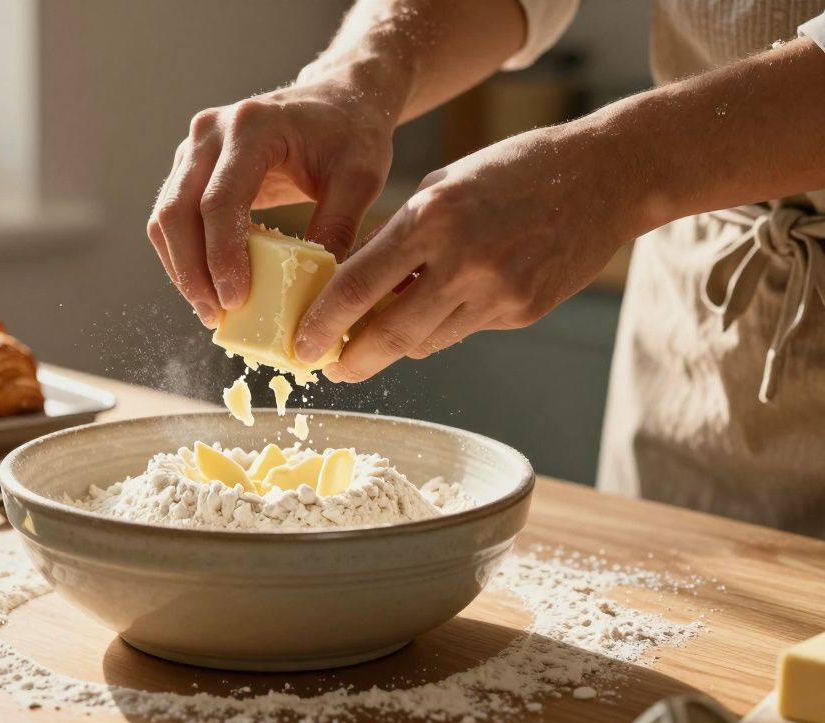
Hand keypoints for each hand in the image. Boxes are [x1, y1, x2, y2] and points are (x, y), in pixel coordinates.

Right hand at [147, 74, 400, 326]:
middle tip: (216, 316)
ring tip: (211, 310)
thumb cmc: (352, 133)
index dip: (221, 256)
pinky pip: (173, 219)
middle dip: (192, 272)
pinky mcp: (190, 167)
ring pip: (166, 219)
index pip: (219, 200)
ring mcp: (194, 148)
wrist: (337, 98)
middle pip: (177, 211)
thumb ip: (338, 228)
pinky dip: (184, 257)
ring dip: (182, 269)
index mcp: (251, 127)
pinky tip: (208, 288)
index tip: (234, 300)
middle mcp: (210, 133)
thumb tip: (316, 293)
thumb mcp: (361, 179)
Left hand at [294, 119, 647, 381]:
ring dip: (392, 348)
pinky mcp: (522, 312)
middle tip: (331, 368)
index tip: (301, 345)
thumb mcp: (442, 186)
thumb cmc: (514, 171)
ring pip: (424, 342)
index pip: (356, 286)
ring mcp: (497, 292)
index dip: (321, 324)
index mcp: (431, 217)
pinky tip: (432, 313)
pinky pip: (462, 333)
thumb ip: (398, 236)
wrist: (605, 176)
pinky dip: (438, 330)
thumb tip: (353, 286)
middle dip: (350, 360)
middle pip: (387, 335)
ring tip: (371, 344)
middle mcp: (462, 259)